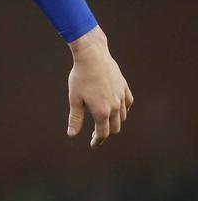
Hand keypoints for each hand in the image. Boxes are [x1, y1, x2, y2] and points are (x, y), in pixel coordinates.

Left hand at [66, 26, 132, 147]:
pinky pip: (128, 103)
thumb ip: (75, 118)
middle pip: (115, 128)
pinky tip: (118, 109)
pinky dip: (124, 110)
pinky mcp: (124, 88)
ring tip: (105, 122)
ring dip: (115, 122)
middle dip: (106, 133)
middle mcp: (114, 107)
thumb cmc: (80, 77)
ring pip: (122, 117)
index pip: (102, 133)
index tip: (93, 144)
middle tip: (97, 134)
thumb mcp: (74, 99)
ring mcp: (122, 97)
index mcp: (101, 112)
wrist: (93, 56)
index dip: (98, 140)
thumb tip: (72, 134)